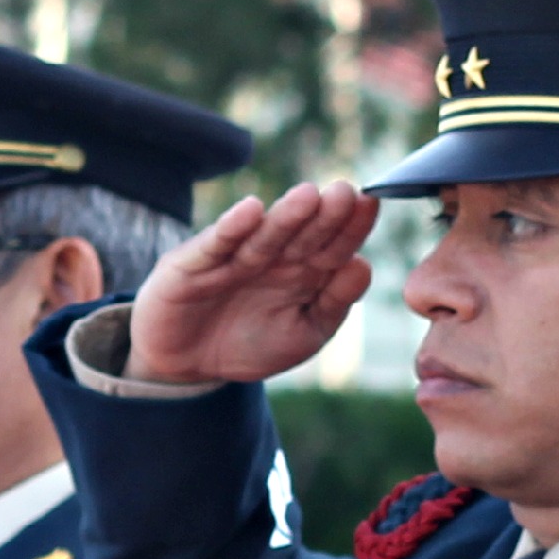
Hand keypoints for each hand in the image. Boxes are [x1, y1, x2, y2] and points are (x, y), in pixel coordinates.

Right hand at [123, 179, 375, 385]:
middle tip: (344, 192)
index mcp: (304, 271)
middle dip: (324, 214)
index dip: (352, 226)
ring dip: (285, 217)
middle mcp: (272, 256)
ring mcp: (233, 257)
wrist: (187, 366)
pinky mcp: (194, 263)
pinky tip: (249, 211)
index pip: (334, 245)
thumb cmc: (250, 345)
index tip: (370, 203)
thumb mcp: (303, 334)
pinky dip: (231, 228)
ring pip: (265, 235)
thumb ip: (333, 304)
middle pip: (304, 233)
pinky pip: (216, 245)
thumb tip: (364, 265)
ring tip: (307, 197)